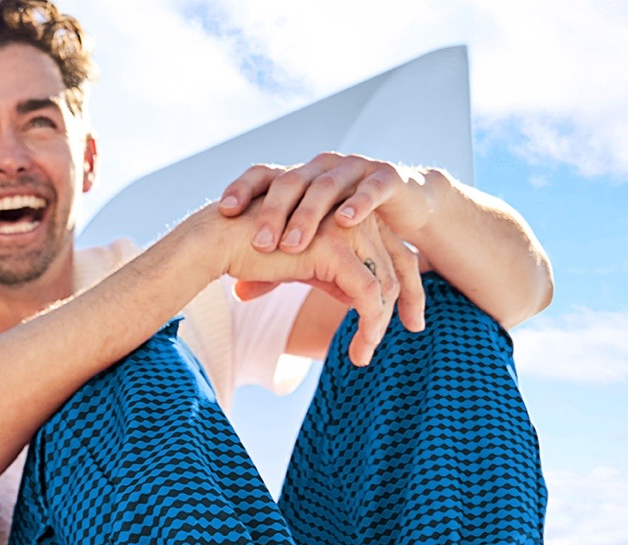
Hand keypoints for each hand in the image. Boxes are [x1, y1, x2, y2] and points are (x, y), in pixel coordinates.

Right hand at [217, 205, 423, 365]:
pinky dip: (370, 326)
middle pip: (401, 263)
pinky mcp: (335, 250)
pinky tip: (360, 350)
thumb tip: (357, 299)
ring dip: (379, 325)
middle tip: (416, 329)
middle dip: (409, 301)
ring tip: (363, 354)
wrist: (220, 240)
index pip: (395, 251)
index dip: (407, 285)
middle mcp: (355, 218)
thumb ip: (333, 275)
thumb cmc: (251, 252)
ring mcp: (347, 231)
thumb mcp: (302, 265)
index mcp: (351, 218)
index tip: (410, 317)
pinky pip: (368, 294)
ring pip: (384, 284)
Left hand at [219, 152, 433, 252]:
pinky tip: (345, 221)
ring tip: (293, 244)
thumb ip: (276, 268)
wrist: (403, 207)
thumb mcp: (308, 251)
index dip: (242, 189)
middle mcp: (321, 168)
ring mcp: (354, 169)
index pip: (262, 176)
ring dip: (308, 215)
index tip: (224, 210)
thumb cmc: (345, 229)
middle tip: (259, 244)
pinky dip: (359, 202)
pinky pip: (372, 187)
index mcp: (297, 179)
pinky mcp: (387, 178)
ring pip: (326, 185)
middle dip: (272, 213)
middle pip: (290, 182)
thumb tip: (239, 293)